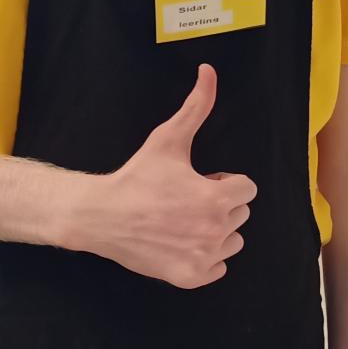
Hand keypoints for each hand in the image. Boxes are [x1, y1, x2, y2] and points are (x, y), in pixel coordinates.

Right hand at [64, 64, 255, 287]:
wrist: (101, 216)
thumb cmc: (136, 177)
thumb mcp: (168, 139)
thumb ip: (196, 106)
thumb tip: (209, 71)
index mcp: (217, 200)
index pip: (246, 189)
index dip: (222, 182)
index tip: (197, 182)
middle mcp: (216, 232)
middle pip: (240, 214)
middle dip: (219, 205)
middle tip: (185, 200)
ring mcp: (204, 258)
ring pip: (232, 241)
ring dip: (216, 231)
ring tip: (184, 221)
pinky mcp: (191, 277)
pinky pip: (219, 268)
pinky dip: (205, 257)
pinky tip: (180, 242)